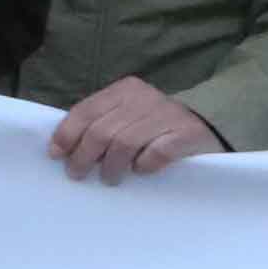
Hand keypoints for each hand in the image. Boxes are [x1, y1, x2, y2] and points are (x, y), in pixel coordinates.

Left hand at [48, 76, 224, 182]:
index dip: (67, 134)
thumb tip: (63, 149)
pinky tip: (141, 171)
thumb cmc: (157, 125)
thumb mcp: (127, 115)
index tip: (56, 155)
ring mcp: (168, 115)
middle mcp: (145, 98)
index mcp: (124, 90)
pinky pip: (157, 153)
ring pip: (125, 143)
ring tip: (109, 178)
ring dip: (111, 165)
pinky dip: (144, 165)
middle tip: (77, 174)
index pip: (86, 111)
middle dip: (84, 156)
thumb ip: (101, 123)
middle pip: (102, 130)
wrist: (212, 123)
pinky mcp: (188, 134)